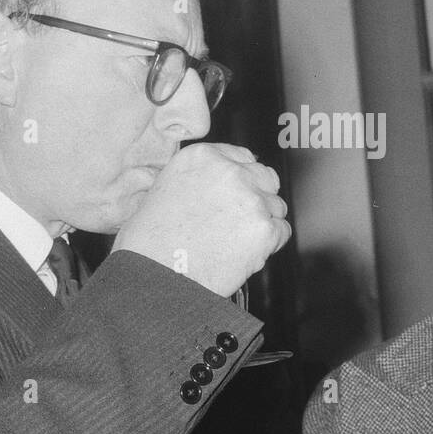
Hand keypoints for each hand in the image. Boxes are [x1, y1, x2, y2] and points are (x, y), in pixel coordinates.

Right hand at [111, 142, 289, 297]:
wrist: (156, 277)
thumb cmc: (150, 244)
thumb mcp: (163, 191)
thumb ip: (196, 180)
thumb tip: (214, 186)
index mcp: (202, 157)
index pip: (242, 157)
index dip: (242, 178)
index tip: (238, 192)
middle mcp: (229, 172)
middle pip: (265, 177)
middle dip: (258, 197)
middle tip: (239, 220)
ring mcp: (251, 199)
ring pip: (276, 206)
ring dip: (262, 222)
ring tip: (235, 241)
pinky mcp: (265, 229)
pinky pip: (282, 231)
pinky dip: (270, 244)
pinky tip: (245, 252)